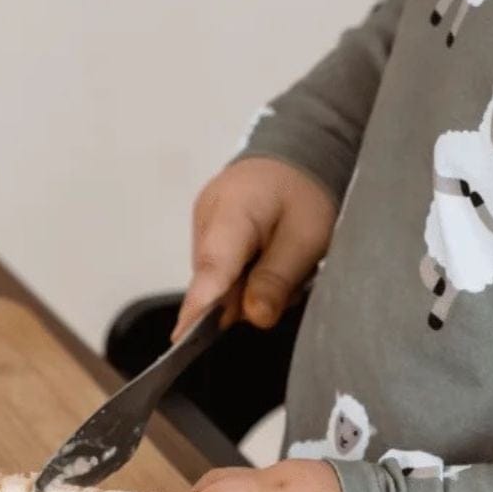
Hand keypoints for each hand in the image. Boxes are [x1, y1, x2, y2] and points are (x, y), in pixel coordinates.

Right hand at [176, 156, 338, 338]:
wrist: (300, 152)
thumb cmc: (307, 189)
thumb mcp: (309, 236)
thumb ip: (279, 278)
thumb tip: (254, 317)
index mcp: (233, 210)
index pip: (211, 266)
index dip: (200, 306)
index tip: (183, 339)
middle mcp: (207, 217)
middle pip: (215, 281)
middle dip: (248, 296)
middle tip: (293, 276)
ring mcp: (204, 224)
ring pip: (220, 279)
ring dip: (250, 286)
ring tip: (285, 259)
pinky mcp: (209, 231)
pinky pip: (223, 269)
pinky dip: (246, 274)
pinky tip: (270, 257)